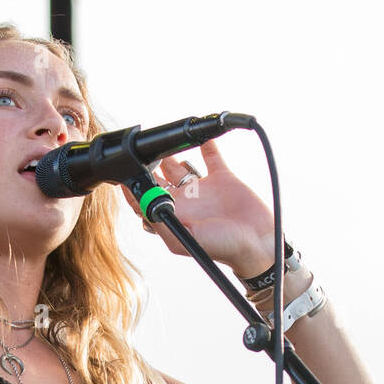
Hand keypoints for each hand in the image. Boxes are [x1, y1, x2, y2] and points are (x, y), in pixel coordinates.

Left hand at [122, 139, 275, 280]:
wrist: (257, 244)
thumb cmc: (222, 249)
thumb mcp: (185, 240)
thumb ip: (162, 222)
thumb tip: (142, 202)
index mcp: (173, 215)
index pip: (145, 198)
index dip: (133, 185)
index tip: (126, 169)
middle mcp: (184, 201)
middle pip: (158, 179)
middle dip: (148, 166)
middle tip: (143, 151)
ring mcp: (203, 189)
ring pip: (179, 166)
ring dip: (171, 153)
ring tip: (165, 140)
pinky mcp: (222, 179)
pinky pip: (210, 156)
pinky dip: (205, 144)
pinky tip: (200, 134)